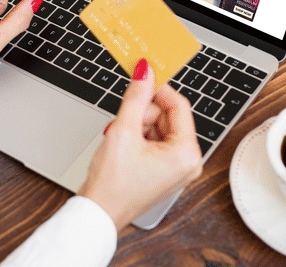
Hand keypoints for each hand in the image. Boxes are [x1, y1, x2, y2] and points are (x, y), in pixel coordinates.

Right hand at [77, 59, 202, 230]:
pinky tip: (124, 147)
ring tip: (121, 140)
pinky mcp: (164, 171)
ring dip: (138, 126)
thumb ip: (136, 96)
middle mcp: (188, 162)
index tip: (142, 77)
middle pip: (168, 117)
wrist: (97, 213)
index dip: (158, 89)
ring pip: (160, 127)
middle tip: (124, 123)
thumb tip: (145, 72)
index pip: (179, 106)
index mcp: (187, 153)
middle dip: (144, 114)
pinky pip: (156, 141)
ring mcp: (176, 168)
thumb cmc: (112, 184)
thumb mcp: (124, 130)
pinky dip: (138, 138)